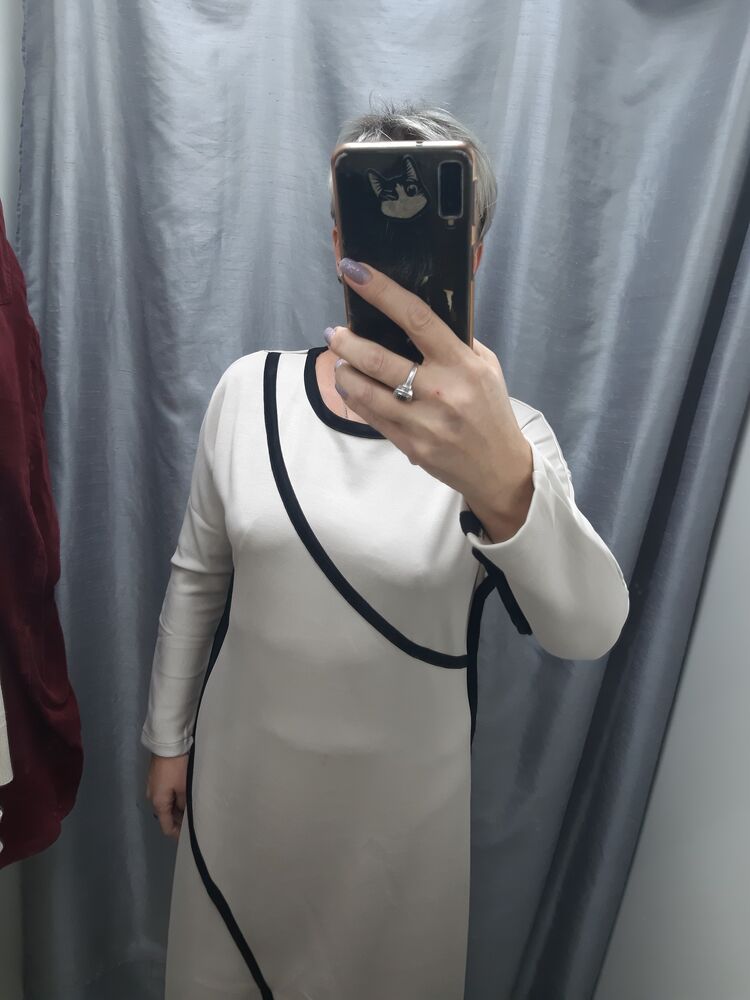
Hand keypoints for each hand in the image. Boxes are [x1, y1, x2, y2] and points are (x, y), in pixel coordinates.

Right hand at [146, 753, 187, 839]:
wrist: (167, 744)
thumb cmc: (177, 768)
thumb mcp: (184, 787)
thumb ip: (184, 804)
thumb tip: (184, 813)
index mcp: (158, 803)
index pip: (167, 827)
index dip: (178, 834)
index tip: (189, 837)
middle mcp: (152, 798)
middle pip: (166, 816)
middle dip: (179, 821)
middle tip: (194, 823)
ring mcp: (153, 787)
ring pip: (166, 805)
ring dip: (177, 809)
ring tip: (192, 810)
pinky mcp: (156, 778)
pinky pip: (166, 794)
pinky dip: (174, 799)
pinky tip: (185, 797)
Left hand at [329, 257, 533, 540]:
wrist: (498, 468)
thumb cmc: (490, 411)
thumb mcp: (486, 368)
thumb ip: (456, 342)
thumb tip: (418, 315)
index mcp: (462, 364)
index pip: (417, 318)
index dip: (382, 292)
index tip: (355, 272)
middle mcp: (441, 391)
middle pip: (378, 359)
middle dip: (347, 342)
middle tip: (335, 332)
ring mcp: (422, 422)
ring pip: (365, 391)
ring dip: (344, 371)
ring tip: (339, 361)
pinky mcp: (409, 445)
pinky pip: (371, 416)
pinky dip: (354, 397)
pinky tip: (349, 386)